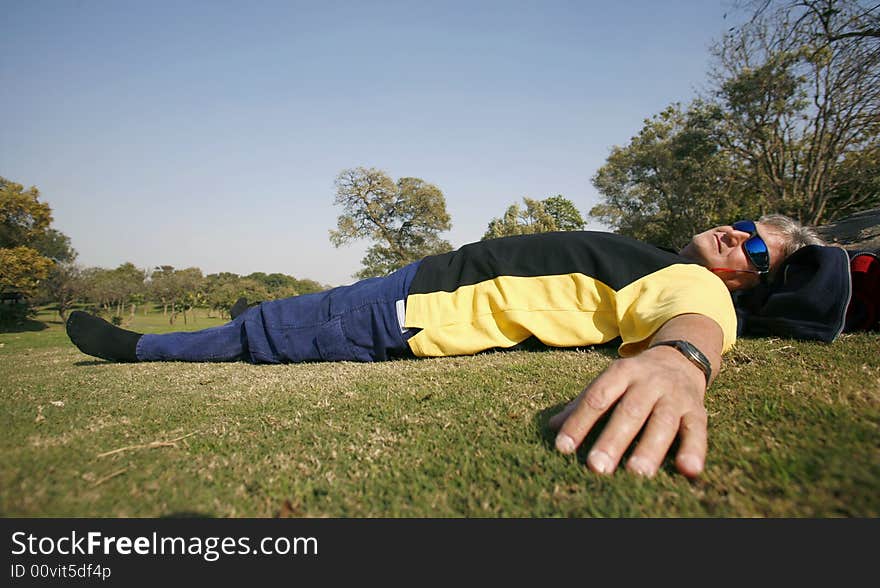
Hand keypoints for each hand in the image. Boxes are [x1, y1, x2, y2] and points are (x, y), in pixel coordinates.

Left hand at [548, 345, 708, 477]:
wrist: (680, 359)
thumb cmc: (634, 380)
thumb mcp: (609, 383)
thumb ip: (583, 404)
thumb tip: (552, 426)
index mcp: (621, 372)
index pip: (597, 398)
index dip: (579, 422)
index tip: (563, 447)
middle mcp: (649, 382)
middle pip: (629, 411)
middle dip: (612, 440)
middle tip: (597, 467)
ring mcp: (675, 396)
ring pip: (663, 422)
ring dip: (650, 448)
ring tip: (636, 473)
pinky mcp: (697, 410)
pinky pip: (697, 431)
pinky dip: (694, 450)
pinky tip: (688, 470)